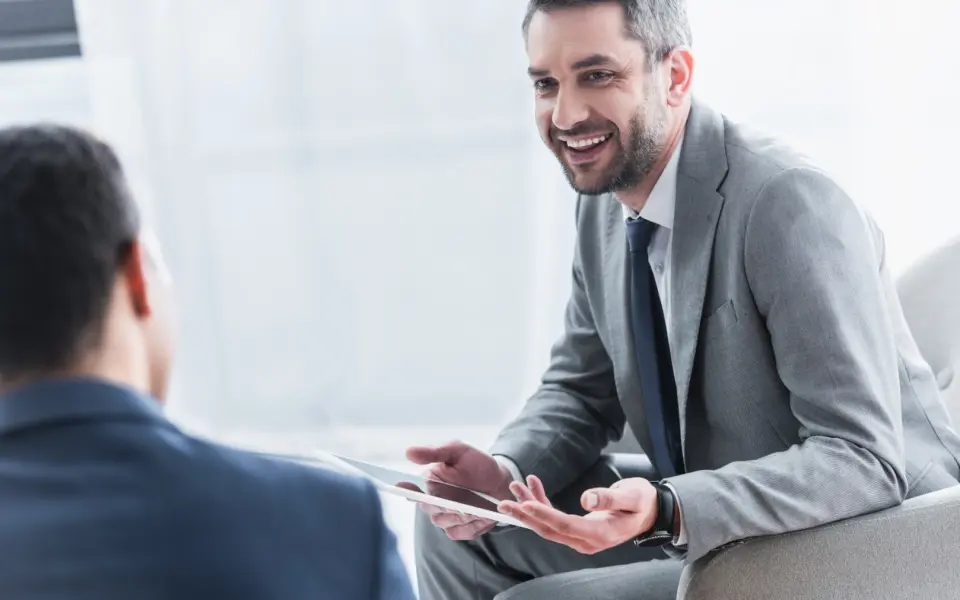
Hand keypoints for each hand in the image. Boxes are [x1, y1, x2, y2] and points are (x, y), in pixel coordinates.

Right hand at [406, 440, 514, 540]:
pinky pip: (456, 532)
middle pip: (429, 508)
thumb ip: (434, 452)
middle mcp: (433, 501)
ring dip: (459, 514)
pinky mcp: (458, 530)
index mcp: (429, 481)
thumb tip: (408, 452)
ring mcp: (445, 517)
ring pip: (442, 521)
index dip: (409, 492)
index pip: (411, 490)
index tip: (411, 492)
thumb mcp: (458, 450)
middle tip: (461, 497)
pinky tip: (481, 515)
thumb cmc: (478, 463)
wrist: (501, 481)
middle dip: (444, 503)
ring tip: (477, 503)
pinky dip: (469, 525)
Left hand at [498, 476, 658, 553]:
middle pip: (549, 530)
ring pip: (548, 524)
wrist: (650, 512)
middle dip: (525, 515)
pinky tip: (532, 485)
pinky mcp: (578, 528)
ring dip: (529, 506)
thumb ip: (610, 498)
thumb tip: (587, 499)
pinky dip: (542, 502)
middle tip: (503, 503)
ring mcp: (580, 537)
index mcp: (600, 534)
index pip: (565, 525)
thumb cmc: (642, 502)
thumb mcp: (632, 496)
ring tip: (514, 486)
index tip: (525, 503)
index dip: (544, 515)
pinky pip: (554, 517)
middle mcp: (586, 540)